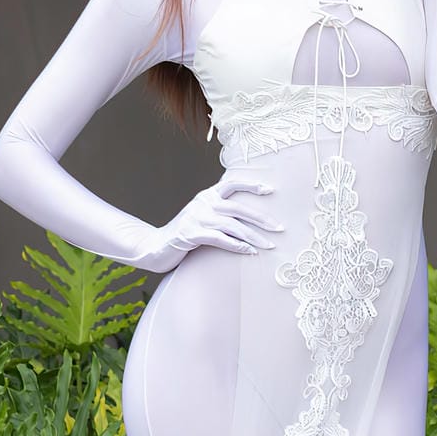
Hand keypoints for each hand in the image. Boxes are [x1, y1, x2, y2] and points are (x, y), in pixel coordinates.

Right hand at [138, 170, 283, 275]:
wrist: (156, 247)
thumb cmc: (185, 234)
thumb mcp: (201, 217)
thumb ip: (219, 212)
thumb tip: (248, 216)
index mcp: (206, 196)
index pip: (232, 183)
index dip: (251, 185)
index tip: (271, 190)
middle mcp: (202, 203)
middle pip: (238, 207)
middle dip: (261, 218)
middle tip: (280, 228)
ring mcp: (196, 218)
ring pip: (232, 226)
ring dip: (253, 237)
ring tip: (269, 246)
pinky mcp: (191, 234)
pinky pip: (220, 239)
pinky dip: (237, 246)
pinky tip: (249, 252)